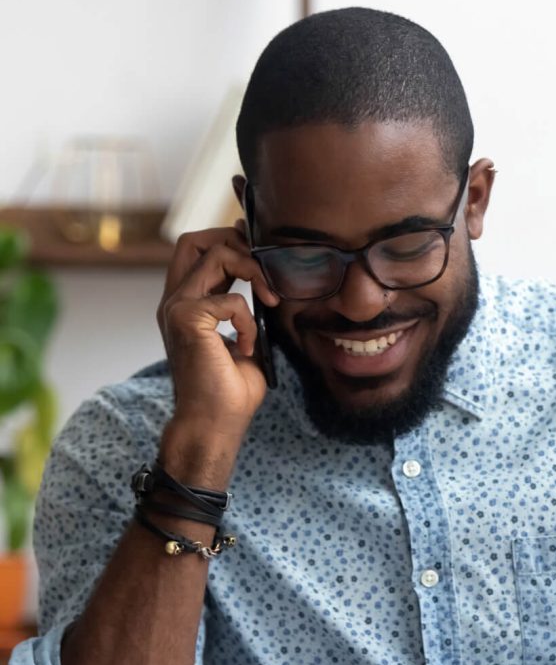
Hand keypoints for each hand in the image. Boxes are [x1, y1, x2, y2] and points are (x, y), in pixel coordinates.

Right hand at [156, 226, 279, 439]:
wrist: (212, 425)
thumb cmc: (229, 393)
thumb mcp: (246, 343)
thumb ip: (249, 314)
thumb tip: (269, 290)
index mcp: (186, 305)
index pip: (196, 252)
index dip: (226, 240)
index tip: (258, 247)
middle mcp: (176, 301)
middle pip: (194, 240)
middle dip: (233, 241)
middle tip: (262, 269)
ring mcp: (177, 308)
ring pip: (214, 255)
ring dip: (252, 271)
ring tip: (269, 301)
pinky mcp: (187, 319)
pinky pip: (232, 300)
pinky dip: (250, 321)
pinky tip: (247, 347)